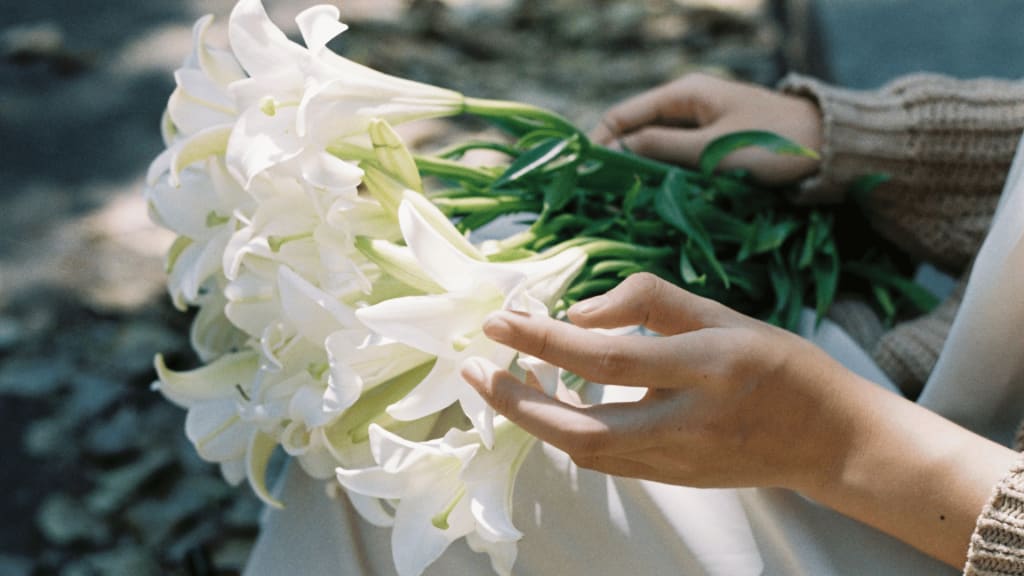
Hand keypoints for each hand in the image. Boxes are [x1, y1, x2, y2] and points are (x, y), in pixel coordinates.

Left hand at [462, 272, 857, 491]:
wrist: (828, 439)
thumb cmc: (778, 365)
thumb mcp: (721, 314)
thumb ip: (648, 303)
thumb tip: (577, 314)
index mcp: (710, 367)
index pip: (609, 358)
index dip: (546, 339)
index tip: (499, 321)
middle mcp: (692, 422)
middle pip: (584, 428)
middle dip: (518, 403)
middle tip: (474, 372)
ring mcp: (682, 461)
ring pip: (588, 453)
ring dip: (534, 421)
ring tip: (501, 383)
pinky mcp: (675, 481)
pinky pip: (607, 461)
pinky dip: (568, 434)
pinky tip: (548, 406)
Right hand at [591, 73, 822, 185]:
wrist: (830, 150)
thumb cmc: (772, 145)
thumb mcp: (711, 150)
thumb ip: (661, 148)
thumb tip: (616, 150)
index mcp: (684, 93)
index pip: (623, 115)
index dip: (597, 142)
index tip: (579, 174)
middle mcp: (689, 104)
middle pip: (636, 131)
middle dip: (615, 159)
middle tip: (596, 195)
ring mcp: (703, 124)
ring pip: (655, 148)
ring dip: (638, 171)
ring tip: (619, 201)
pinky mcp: (716, 146)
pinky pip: (677, 158)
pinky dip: (662, 176)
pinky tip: (653, 198)